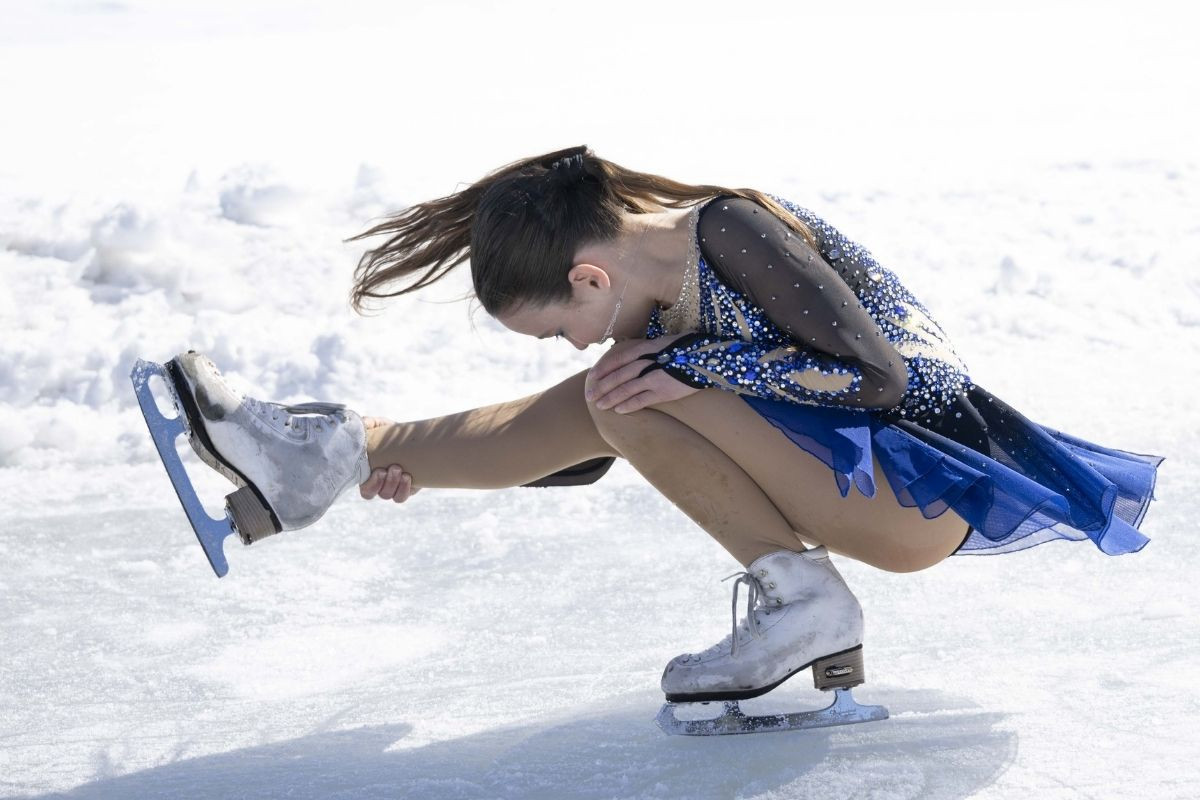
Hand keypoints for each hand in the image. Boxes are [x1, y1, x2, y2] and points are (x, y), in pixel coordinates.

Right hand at [359, 416, 421, 502]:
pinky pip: (401, 496)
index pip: (362, 488)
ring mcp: (391, 487)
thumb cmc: (389, 433)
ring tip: (402, 471)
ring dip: (394, 485)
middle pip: (372, 494)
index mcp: (365, 472)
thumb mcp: (378, 425)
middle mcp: (376, 483)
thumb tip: (363, 422)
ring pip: (388, 496)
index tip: (379, 470)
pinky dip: (405, 489)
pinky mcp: (406, 488)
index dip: (369, 484)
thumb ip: (367, 423)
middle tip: (393, 468)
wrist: (411, 438)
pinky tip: (408, 477)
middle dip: (381, 484)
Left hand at [584, 333, 699, 412]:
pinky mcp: (664, 391)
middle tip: (589, 396)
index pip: (618, 359)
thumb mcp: (660, 344)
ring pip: (627, 389)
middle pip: (619, 375)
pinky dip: (628, 405)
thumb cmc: (682, 349)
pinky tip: (617, 410)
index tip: (591, 377)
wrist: (706, 358)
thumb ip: (643, 350)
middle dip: (602, 386)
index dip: (603, 369)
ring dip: (611, 398)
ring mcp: (656, 376)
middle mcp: (648, 361)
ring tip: (599, 405)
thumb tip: (626, 358)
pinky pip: (642, 399)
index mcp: (646, 348)